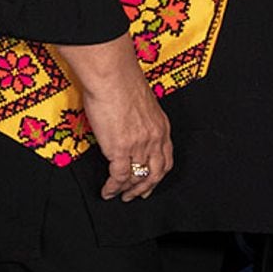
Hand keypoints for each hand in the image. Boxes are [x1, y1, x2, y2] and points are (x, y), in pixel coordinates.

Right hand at [55, 33, 173, 200]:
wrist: (113, 75)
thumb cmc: (123, 81)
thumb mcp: (142, 103)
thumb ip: (141, 120)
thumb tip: (130, 129)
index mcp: (161, 125)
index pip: (166, 158)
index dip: (158, 175)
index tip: (150, 183)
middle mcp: (154, 137)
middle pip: (155, 173)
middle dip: (145, 188)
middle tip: (135, 196)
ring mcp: (139, 145)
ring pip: (137, 178)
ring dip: (127, 190)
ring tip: (118, 195)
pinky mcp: (120, 149)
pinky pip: (118, 177)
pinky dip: (113, 188)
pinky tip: (107, 191)